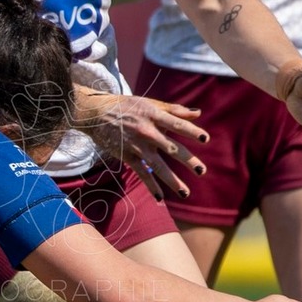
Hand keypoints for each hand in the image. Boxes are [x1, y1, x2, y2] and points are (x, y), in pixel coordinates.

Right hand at [77, 91, 208, 200]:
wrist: (96, 113)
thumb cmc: (127, 106)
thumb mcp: (150, 103)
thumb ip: (174, 109)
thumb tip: (198, 113)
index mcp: (154, 115)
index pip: (177, 124)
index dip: (191, 131)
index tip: (205, 139)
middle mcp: (146, 131)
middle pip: (171, 148)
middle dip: (187, 160)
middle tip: (202, 171)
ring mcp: (137, 146)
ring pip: (157, 166)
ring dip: (172, 180)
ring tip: (185, 193)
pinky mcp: (127, 156)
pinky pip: (141, 173)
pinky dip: (150, 186)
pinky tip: (160, 197)